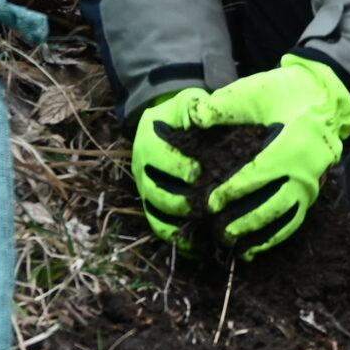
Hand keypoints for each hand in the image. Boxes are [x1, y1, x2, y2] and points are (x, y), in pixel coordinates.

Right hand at [129, 87, 208, 247]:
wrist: (173, 123)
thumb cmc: (187, 113)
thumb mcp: (190, 101)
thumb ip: (196, 106)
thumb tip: (200, 113)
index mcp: (149, 141)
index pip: (158, 158)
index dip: (180, 168)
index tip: (202, 173)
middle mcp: (142, 167)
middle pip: (155, 192)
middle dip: (182, 201)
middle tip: (208, 204)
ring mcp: (146, 188)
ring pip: (156, 214)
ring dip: (180, 224)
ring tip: (205, 228)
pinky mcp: (153, 205)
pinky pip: (160, 227)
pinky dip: (179, 239)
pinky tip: (199, 247)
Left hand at [193, 55, 349, 258]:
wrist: (321, 95)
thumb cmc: (284, 92)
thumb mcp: (254, 91)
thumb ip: (224, 106)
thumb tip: (194, 117)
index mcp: (291, 145)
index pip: (257, 175)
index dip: (232, 191)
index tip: (210, 203)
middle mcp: (306, 170)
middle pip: (272, 205)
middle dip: (244, 222)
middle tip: (220, 234)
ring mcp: (312, 183)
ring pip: (285, 218)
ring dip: (260, 236)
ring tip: (236, 247)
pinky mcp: (313, 191)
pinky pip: (295, 220)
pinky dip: (276, 236)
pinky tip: (255, 247)